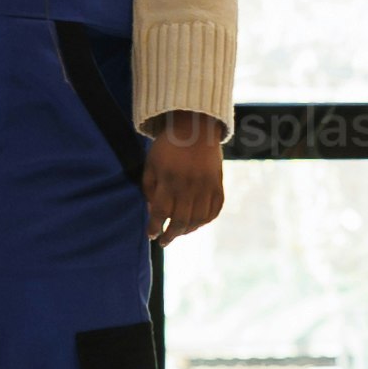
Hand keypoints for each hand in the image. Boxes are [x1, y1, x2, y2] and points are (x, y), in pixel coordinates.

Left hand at [144, 114, 226, 248]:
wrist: (195, 127)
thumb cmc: (167, 146)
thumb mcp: (151, 163)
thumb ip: (149, 187)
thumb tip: (152, 212)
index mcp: (169, 179)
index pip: (160, 211)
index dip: (154, 226)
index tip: (151, 234)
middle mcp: (188, 184)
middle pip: (180, 220)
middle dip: (170, 235)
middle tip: (163, 242)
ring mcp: (206, 186)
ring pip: (198, 219)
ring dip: (187, 230)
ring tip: (178, 233)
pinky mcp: (218, 185)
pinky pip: (214, 210)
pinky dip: (205, 221)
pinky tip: (196, 223)